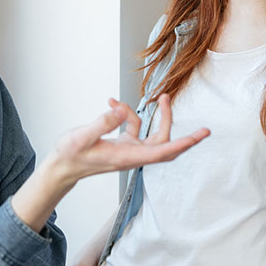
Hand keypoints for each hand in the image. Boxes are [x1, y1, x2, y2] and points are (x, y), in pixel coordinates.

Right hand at [50, 94, 209, 185]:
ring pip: (149, 133)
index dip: (185, 142)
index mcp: (127, 156)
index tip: (202, 134)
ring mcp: (128, 150)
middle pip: (163, 140)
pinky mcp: (122, 144)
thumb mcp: (81, 137)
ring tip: (123, 101)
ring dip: (143, 114)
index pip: (164, 151)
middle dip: (167, 119)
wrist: (63, 167)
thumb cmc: (71, 155)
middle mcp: (132, 155)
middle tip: (166, 97)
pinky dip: (125, 114)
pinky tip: (112, 105)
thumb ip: (103, 122)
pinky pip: (133, 127)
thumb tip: (121, 110)